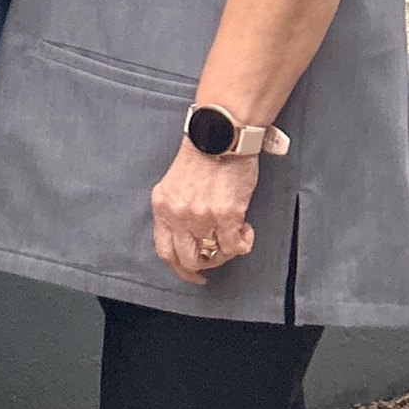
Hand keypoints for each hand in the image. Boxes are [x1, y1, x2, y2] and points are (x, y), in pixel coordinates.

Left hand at [151, 140, 258, 286]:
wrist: (221, 134)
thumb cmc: (203, 154)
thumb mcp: (175, 183)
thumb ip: (177, 208)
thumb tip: (188, 236)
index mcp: (162, 206)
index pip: (164, 250)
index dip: (179, 268)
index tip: (192, 273)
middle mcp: (178, 214)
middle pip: (187, 260)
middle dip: (204, 266)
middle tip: (218, 259)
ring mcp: (201, 216)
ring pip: (213, 255)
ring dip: (226, 253)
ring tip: (234, 237)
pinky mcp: (226, 214)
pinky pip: (235, 246)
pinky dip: (244, 242)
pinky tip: (246, 229)